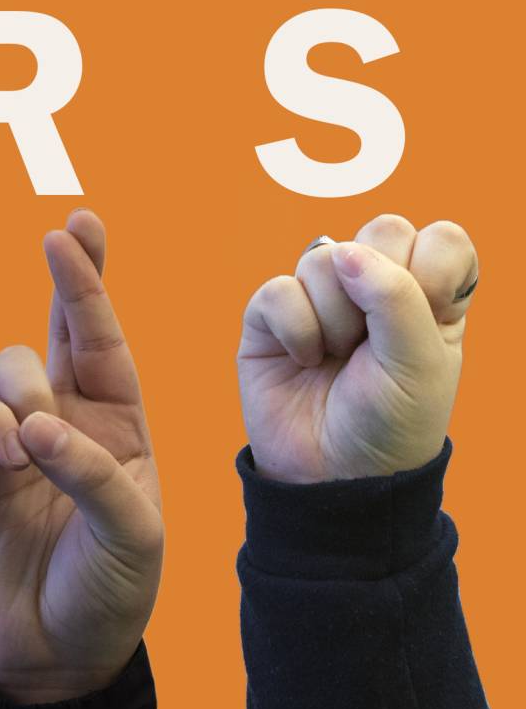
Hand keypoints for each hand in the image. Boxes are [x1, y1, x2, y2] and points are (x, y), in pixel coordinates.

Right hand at [0, 211, 161, 703]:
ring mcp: (16, 443)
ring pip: (12, 370)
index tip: (79, 228)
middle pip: (61, 330)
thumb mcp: (132, 533)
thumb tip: (33, 423)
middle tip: (60, 238)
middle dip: (66, 280)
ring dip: (27, 388)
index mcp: (121, 427)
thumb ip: (92, 470)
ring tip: (36, 442)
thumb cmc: (111, 593)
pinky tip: (11, 451)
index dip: (92, 284)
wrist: (54, 654)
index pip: (106, 341)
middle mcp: (69, 422)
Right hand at [238, 215, 478, 482]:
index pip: (438, 238)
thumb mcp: (420, 362)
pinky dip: (294, 328)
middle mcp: (375, 291)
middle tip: (376, 338)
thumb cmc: (391, 424)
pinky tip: (304, 359)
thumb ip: (396, 296)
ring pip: (322, 259)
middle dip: (379, 287)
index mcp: (428, 297)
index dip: (432, 268)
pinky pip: (277, 291)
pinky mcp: (270, 320)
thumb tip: (345, 253)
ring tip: (336, 357)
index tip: (431, 317)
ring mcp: (320, 301)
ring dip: (334, 317)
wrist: (335, 476)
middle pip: (378, 232)